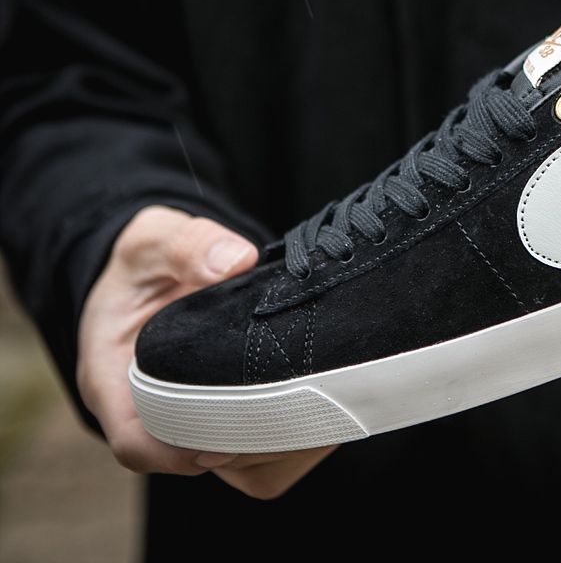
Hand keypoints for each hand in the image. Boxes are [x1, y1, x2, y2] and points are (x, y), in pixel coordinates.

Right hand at [77, 205, 337, 497]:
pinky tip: (312, 398)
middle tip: (295, 408)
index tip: (230, 429)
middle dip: (238, 445)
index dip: (179, 449)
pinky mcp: (214, 408)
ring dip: (264, 442)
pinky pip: (244, 443)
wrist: (160, 262)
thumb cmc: (147, 256)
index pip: (134, 442)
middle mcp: (142, 408)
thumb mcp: (156, 238)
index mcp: (111, 377)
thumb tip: (236, 260)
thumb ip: (189, 245)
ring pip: (223, 460)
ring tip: (309, 401)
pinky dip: (279, 432)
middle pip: (186, 459)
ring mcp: (181, 412)